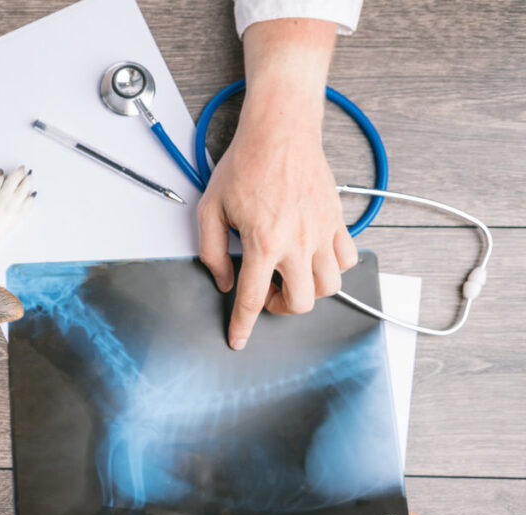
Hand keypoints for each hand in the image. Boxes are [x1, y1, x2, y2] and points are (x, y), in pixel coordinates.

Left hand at [197, 19, 357, 349]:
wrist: (280, 131)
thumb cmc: (244, 165)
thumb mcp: (210, 208)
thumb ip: (211, 251)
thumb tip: (224, 280)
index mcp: (263, 242)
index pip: (250, 299)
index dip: (242, 325)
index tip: (238, 340)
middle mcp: (297, 242)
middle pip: (300, 302)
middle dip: (279, 308)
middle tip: (264, 293)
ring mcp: (322, 232)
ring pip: (329, 286)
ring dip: (308, 291)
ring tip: (288, 277)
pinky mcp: (337, 221)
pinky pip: (347, 259)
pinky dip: (333, 268)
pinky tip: (313, 258)